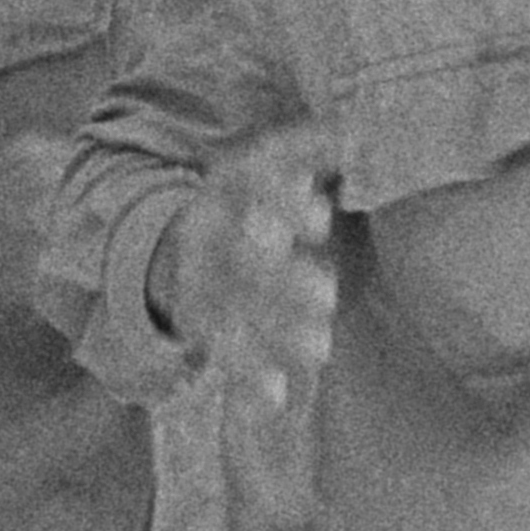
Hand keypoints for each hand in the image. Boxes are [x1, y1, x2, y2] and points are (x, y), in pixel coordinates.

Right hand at [159, 128, 340, 406]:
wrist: (166, 239)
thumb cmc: (244, 197)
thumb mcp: (266, 161)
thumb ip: (312, 146)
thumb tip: (363, 132)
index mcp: (224, 192)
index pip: (247, 194)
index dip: (280, 205)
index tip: (320, 219)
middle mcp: (206, 239)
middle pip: (237, 259)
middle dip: (279, 278)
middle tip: (327, 294)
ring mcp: (200, 285)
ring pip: (231, 310)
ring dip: (271, 331)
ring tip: (320, 348)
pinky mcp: (202, 325)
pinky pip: (222, 354)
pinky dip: (247, 379)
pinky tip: (277, 399)